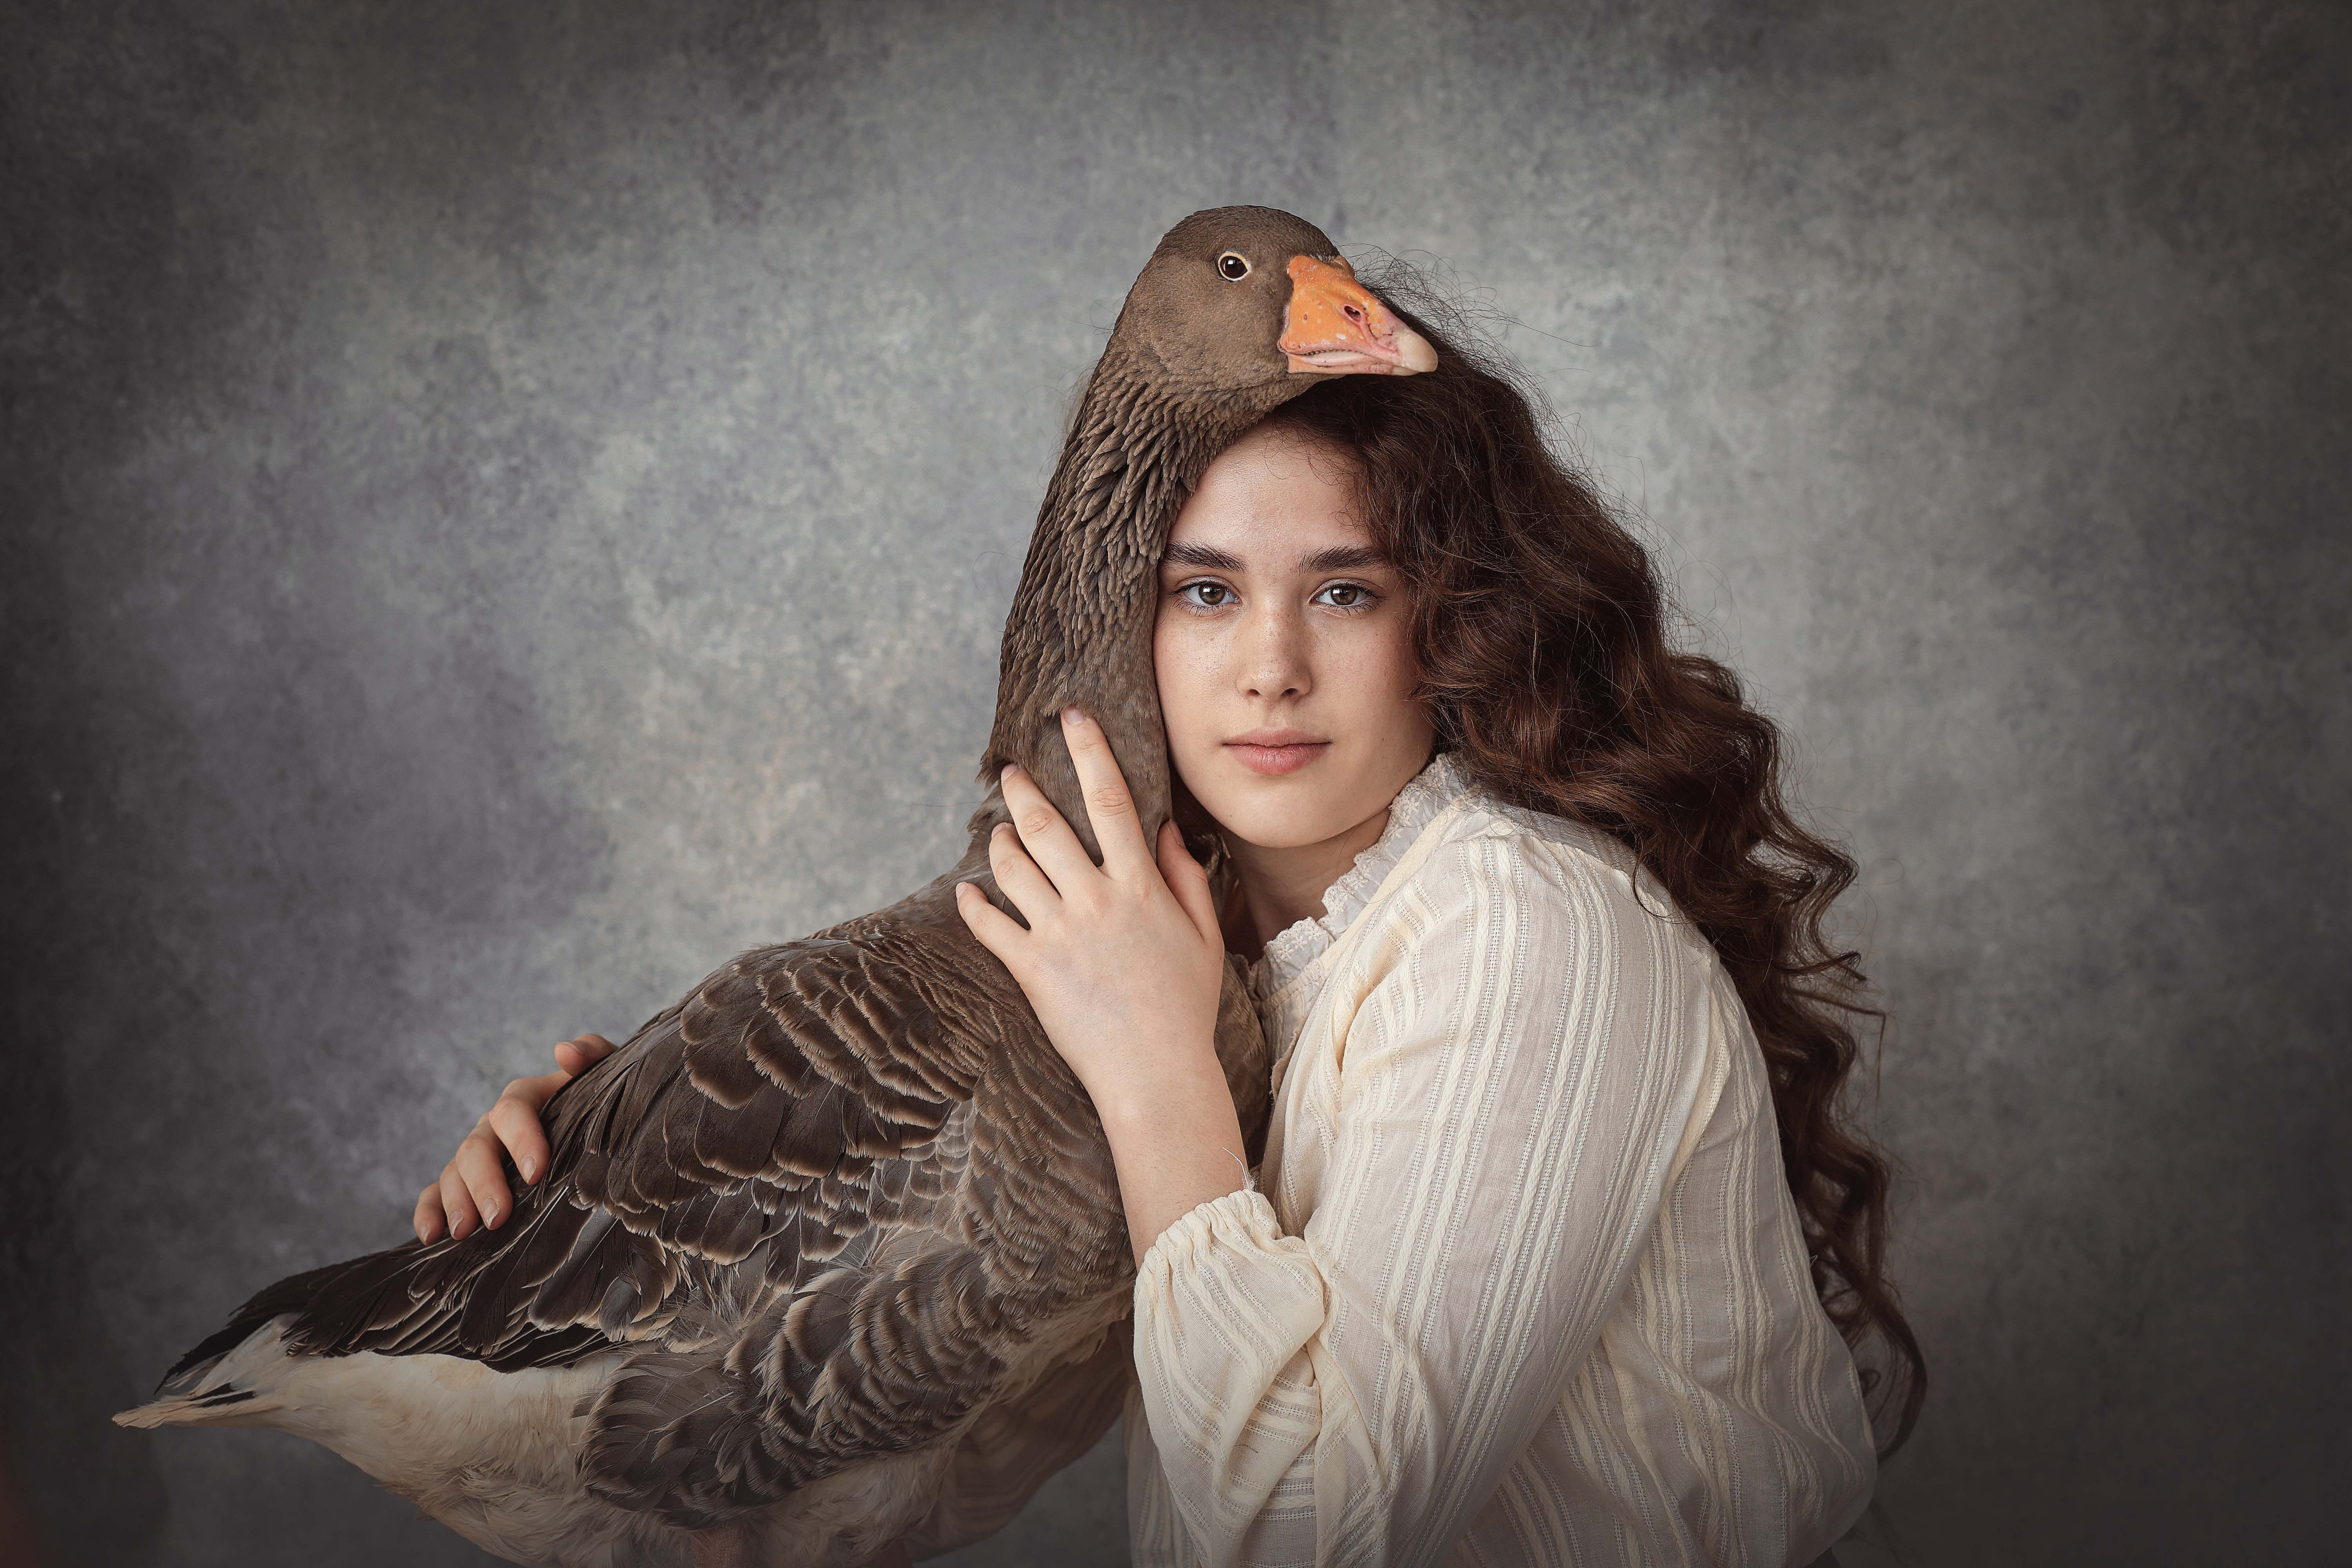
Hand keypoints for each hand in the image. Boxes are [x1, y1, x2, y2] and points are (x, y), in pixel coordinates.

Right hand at [412, 1031, 618, 1243]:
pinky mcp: (464, 1183)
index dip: (522, 1138)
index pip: (514, 1109)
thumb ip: (594, 1055)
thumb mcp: (606, 1079)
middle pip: (478, 1146)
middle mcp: (496, 1126)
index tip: (535, 1173)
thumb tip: (566, 1051)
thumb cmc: (601, 1109)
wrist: (600, 1138)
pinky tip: (430, 1236)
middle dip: (485, 1182)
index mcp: (528, 1099)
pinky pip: (436, 1193)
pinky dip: (428, 1212)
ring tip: (465, 1232)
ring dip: (456, 1201)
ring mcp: (478, 1154)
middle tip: (497, 1216)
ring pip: (454, 1171)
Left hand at [956, 710, 1250, 1263]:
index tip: (1072, 716)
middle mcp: (1095, 899)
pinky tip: (968, 892)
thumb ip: (1187, 879)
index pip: (1112, 799)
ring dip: (999, 842)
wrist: (1157, 1074)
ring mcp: (1060, 933)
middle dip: (1024, 789)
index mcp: (1140, 885)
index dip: (1091, 749)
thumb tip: (1169, 831)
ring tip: (995, 832)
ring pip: (1013, 867)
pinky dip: (973, 904)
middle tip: (1010, 771)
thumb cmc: (1185, 1008)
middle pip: (1047, 825)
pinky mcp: (1032, 968)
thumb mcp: (1205, 937)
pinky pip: (990, 925)